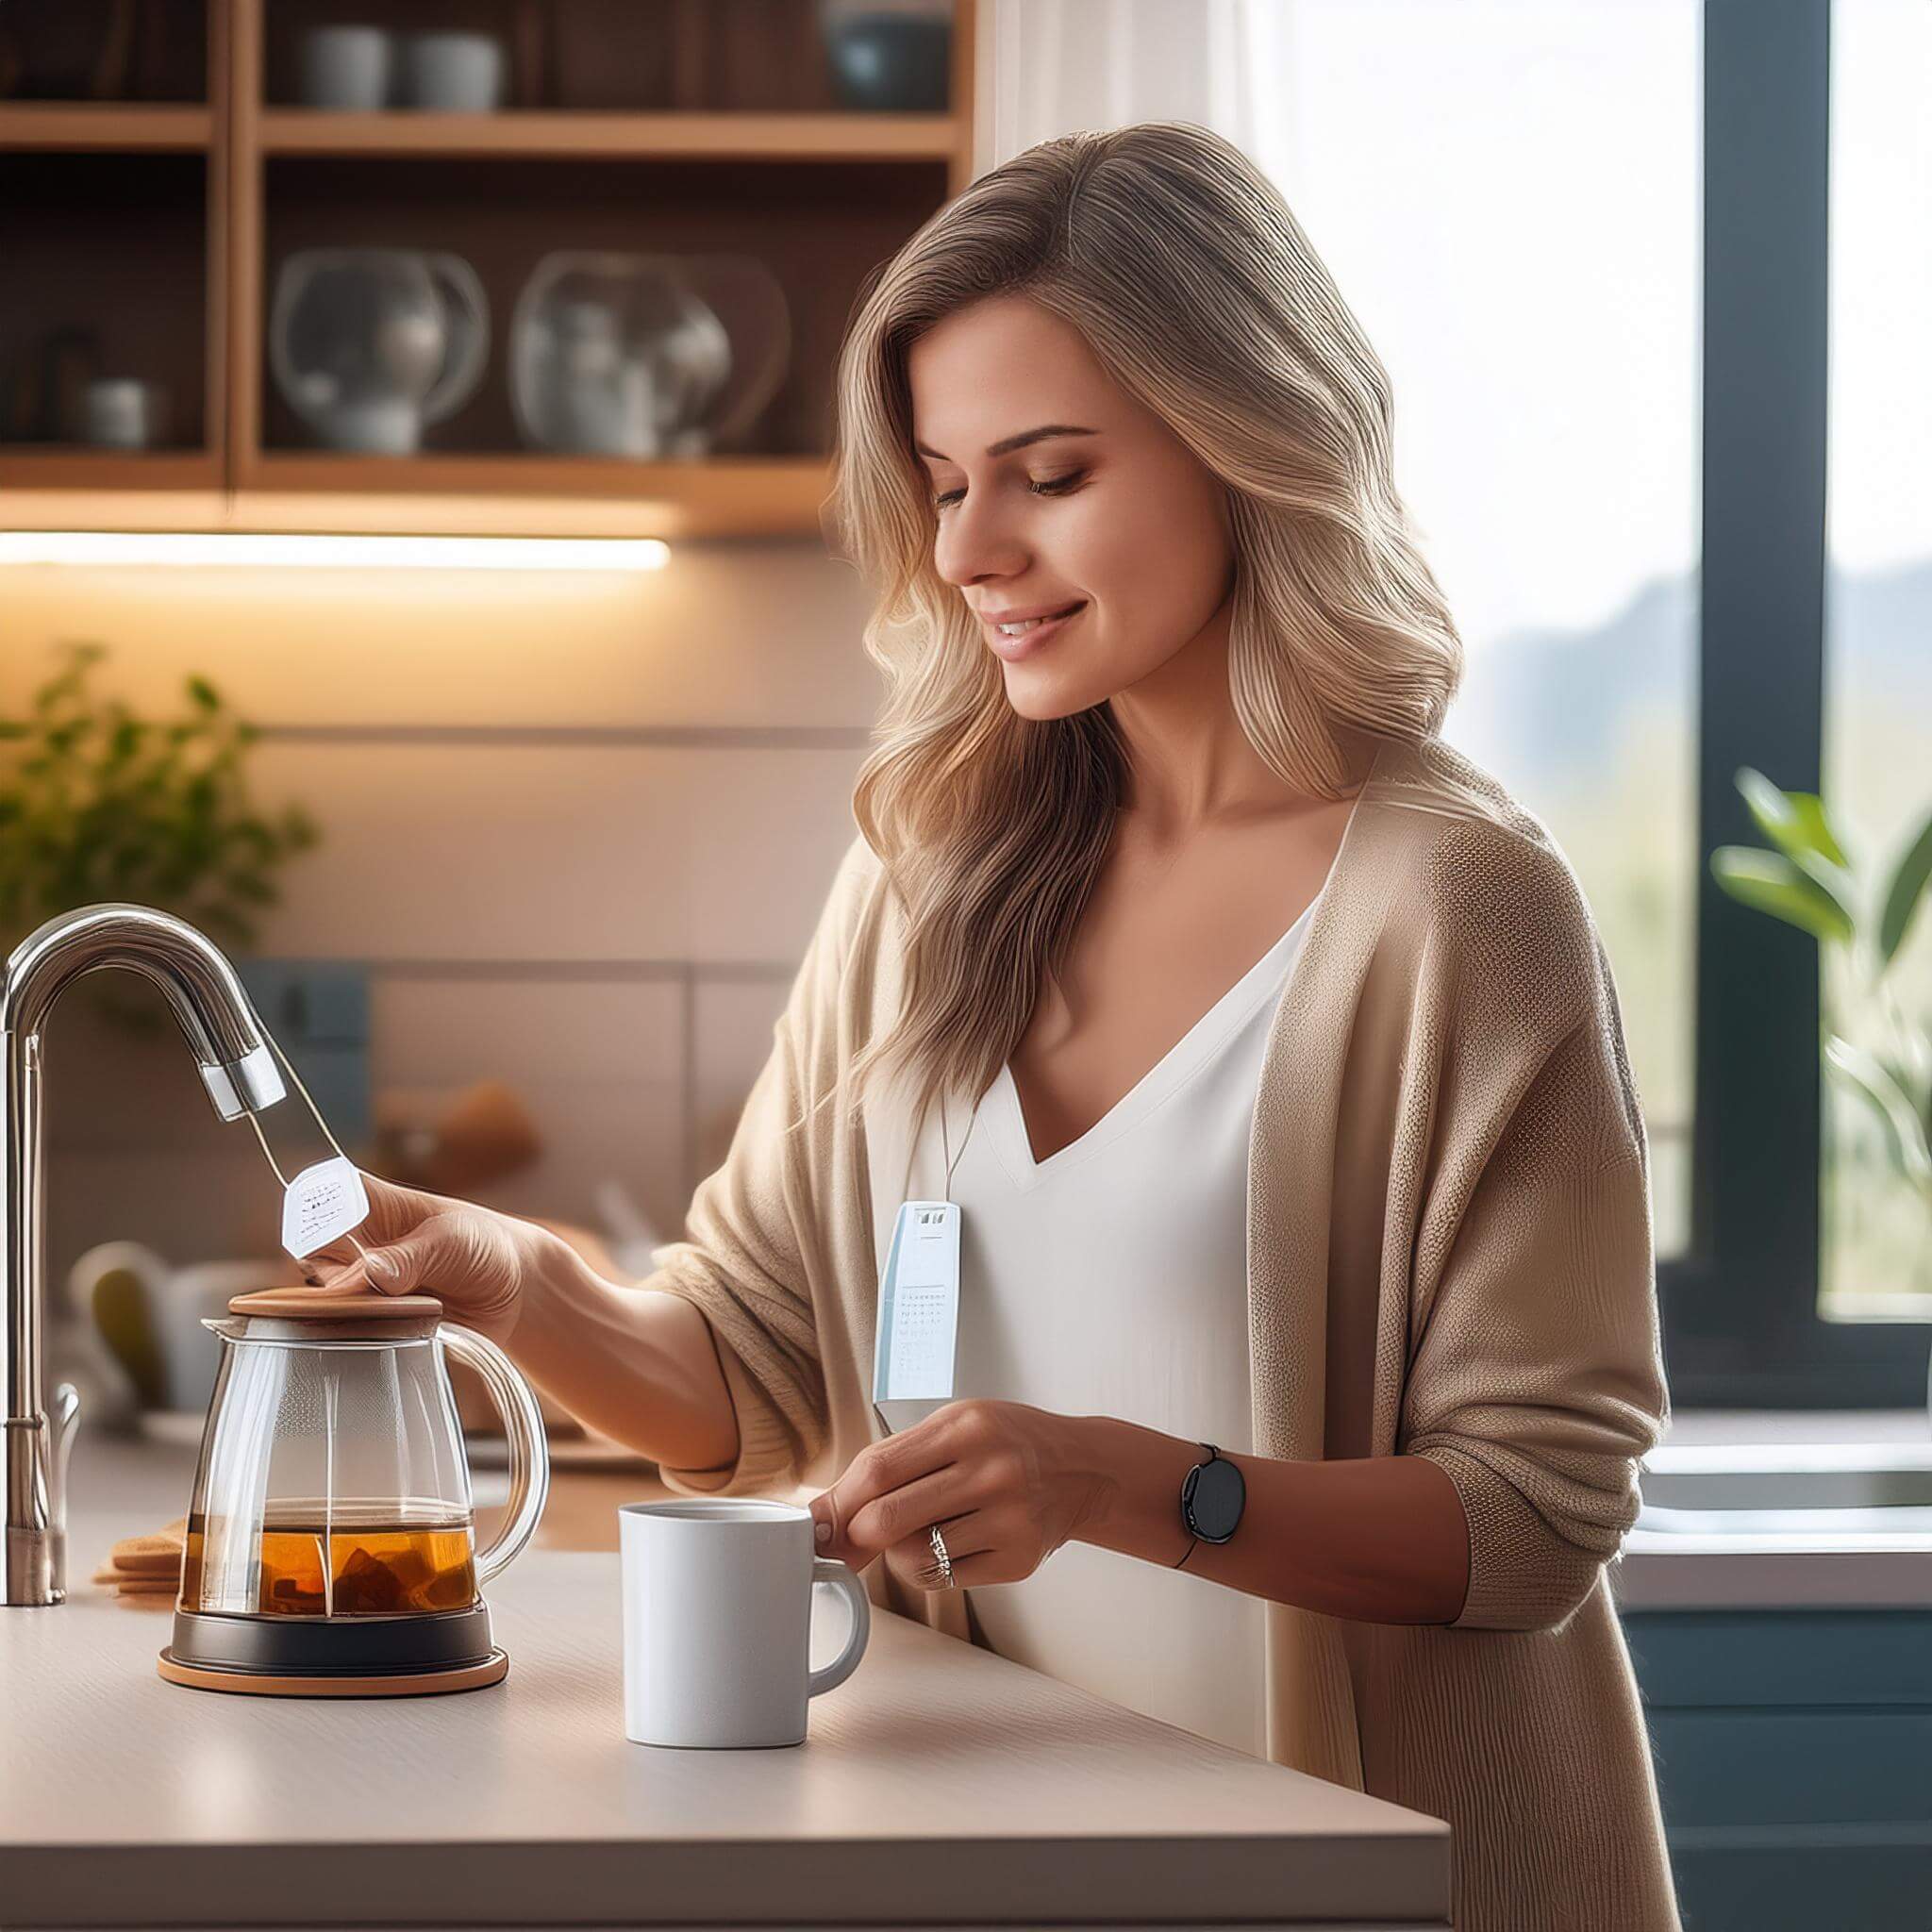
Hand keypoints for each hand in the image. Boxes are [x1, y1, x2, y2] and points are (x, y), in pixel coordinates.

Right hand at [299, 1171, 557, 1347]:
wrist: (515, 1293)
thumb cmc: (484, 1246)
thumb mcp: (454, 1242)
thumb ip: (411, 1257)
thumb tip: (368, 1274)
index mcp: (372, 1204)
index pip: (320, 1197)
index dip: (316, 1215)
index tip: (337, 1234)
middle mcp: (356, 1245)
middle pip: (309, 1255)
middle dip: (332, 1274)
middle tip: (375, 1282)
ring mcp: (360, 1286)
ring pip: (323, 1300)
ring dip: (352, 1309)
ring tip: (401, 1305)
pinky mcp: (371, 1323)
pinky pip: (347, 1335)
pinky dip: (363, 1337)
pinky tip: (398, 1329)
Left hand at [807, 1399, 1108, 1592]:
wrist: (1082, 1469)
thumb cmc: (1006, 1443)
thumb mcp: (956, 1426)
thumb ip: (895, 1462)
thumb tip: (828, 1516)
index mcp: (967, 1426)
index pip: (879, 1468)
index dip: (837, 1503)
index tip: (814, 1527)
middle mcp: (990, 1470)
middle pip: (888, 1518)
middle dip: (856, 1537)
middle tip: (853, 1541)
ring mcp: (1009, 1517)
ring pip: (913, 1557)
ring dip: (899, 1553)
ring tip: (923, 1530)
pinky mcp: (1019, 1559)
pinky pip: (944, 1579)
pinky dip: (931, 1569)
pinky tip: (951, 1544)